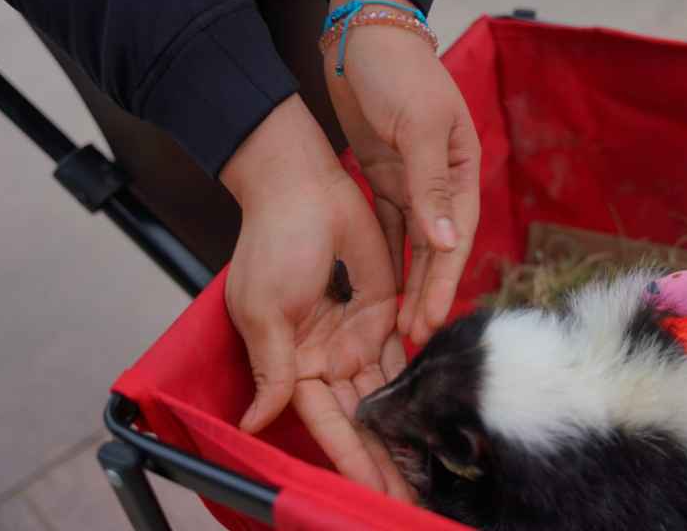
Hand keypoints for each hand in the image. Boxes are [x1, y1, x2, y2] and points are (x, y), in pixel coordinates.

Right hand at [220, 94, 414, 500]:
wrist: (304, 187)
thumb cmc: (273, 243)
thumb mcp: (264, 309)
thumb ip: (271, 368)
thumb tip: (256, 423)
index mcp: (292, 364)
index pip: (327, 425)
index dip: (351, 461)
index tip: (373, 496)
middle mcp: (324, 359)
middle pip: (360, 423)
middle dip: (383, 462)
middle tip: (410, 503)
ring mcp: (355, 339)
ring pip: (384, 400)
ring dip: (402, 437)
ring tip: (425, 476)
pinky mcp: (383, 314)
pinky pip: (402, 361)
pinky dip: (415, 392)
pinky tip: (430, 422)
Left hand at [324, 0, 480, 345]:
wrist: (363, 38)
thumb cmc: (399, 74)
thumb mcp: (420, 127)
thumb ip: (431, 185)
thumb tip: (447, 242)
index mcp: (462, 168)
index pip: (456, 236)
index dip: (443, 282)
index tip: (430, 322)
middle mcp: (442, 181)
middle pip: (437, 248)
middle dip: (426, 293)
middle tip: (412, 339)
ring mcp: (412, 181)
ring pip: (413, 244)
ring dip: (407, 283)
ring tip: (398, 326)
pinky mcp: (384, 178)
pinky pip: (389, 227)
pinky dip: (387, 257)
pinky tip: (381, 287)